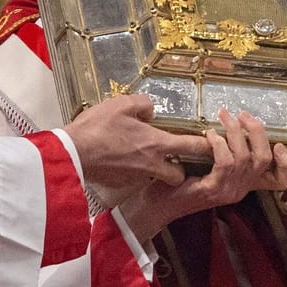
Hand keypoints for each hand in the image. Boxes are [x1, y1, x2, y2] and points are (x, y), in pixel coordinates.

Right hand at [65, 93, 212, 189]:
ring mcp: (136, 176)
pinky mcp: (121, 183)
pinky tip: (124, 159)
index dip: (206, 145)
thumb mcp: (121, 104)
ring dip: (158, 170)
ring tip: (147, 156)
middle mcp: (150, 164)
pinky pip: (136, 178)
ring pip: (156, 177)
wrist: (72, 152)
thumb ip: (142, 104)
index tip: (213, 144)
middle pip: (179, 175)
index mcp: (156, 143)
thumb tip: (150, 109)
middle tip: (175, 157)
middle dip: (181, 169)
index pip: (191, 146)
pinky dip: (135, 171)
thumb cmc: (96, 128)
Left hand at [116, 109, 286, 243]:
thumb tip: (235, 125)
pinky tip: (210, 134)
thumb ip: (227, 154)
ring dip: (234, 131)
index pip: (279, 181)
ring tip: (223, 117)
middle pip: (263, 159)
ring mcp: (228, 191)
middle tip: (242, 115)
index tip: (278, 144)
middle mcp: (241, 190)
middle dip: (256, 131)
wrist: (159, 204)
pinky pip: (225, 162)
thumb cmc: (183, 182)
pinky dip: (219, 143)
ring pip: (244, 157)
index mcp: (245, 185)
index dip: (286, 162)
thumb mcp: (212, 168)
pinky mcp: (212, 189)